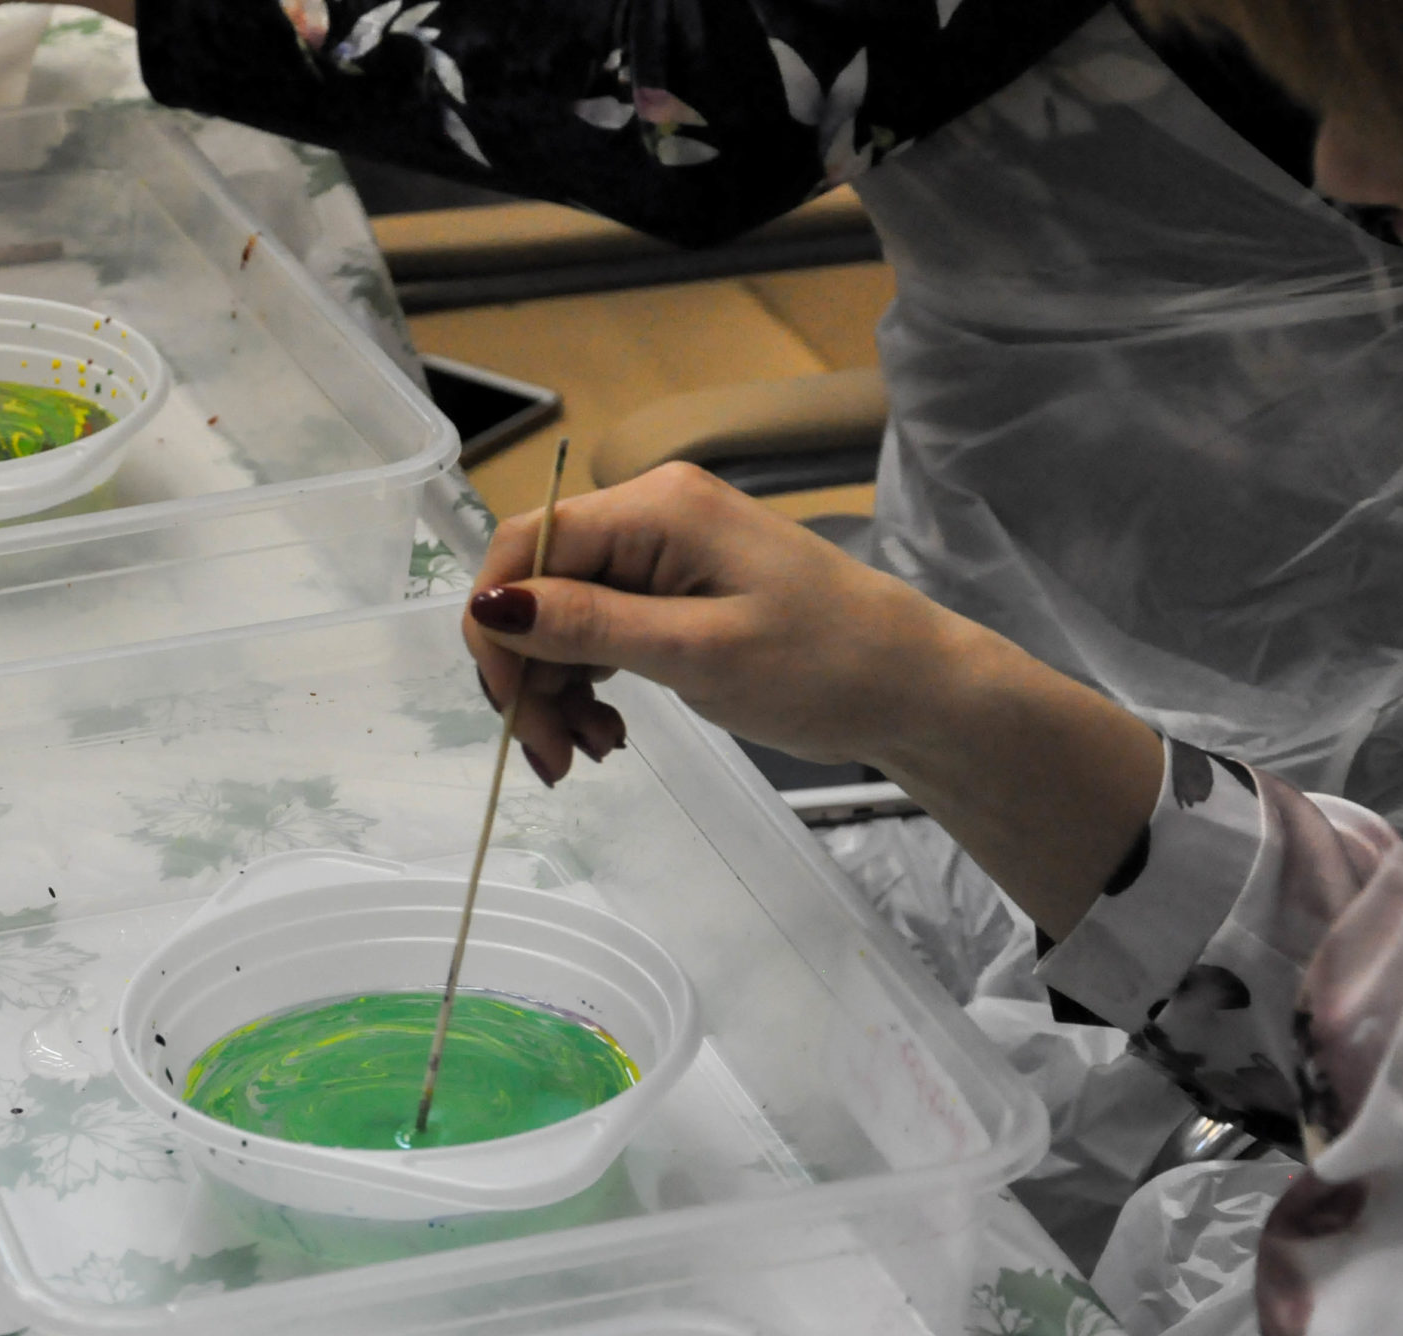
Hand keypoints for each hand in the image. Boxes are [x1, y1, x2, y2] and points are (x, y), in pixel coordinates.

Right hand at [462, 463, 952, 785]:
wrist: (912, 689)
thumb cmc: (823, 665)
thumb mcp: (697, 653)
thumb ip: (588, 626)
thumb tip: (490, 605)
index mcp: (655, 509)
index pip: (526, 544)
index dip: (496, 624)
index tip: (506, 706)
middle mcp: (650, 516)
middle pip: (538, 587)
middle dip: (529, 674)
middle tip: (552, 759)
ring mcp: (662, 555)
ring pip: (561, 619)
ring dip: (557, 691)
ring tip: (591, 754)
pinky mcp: (674, 594)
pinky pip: (599, 634)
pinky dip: (590, 687)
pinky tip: (608, 734)